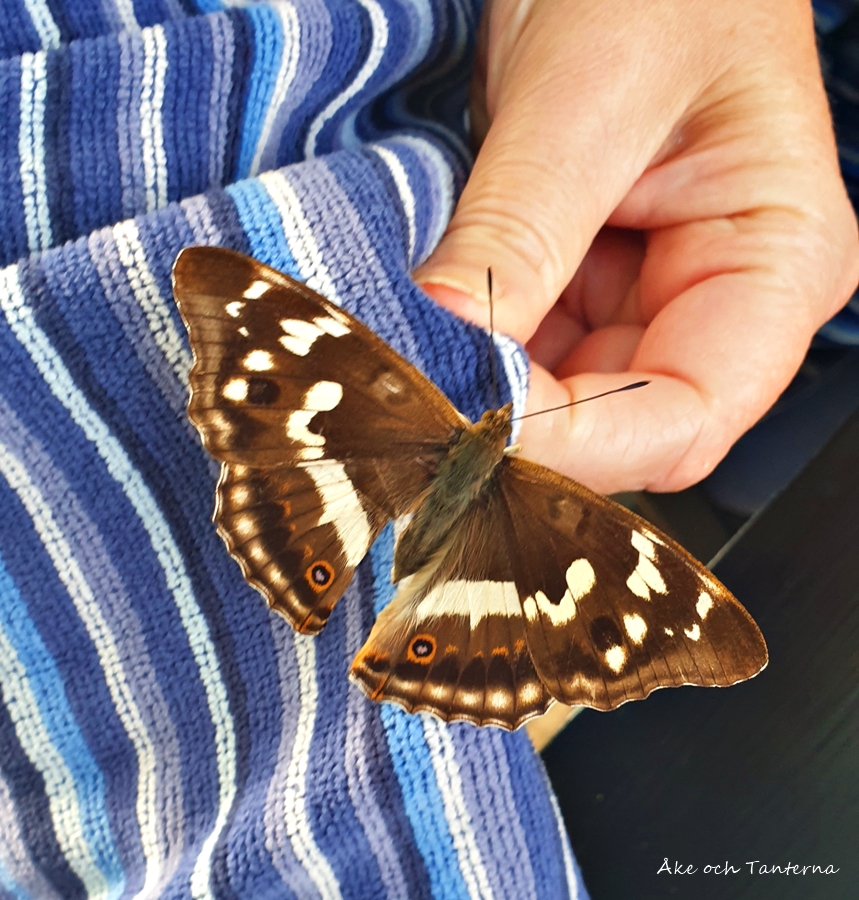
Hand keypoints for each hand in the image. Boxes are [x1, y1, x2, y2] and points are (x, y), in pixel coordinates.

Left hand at [414, 0, 858, 493]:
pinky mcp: (590, 286)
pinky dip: (478, 351)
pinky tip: (434, 330)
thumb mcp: (586, 97)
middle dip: (521, 419)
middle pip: (621, 421)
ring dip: (490, 387)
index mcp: (777, 263)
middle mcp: (719, 299)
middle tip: (425, 398)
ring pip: (566, 397)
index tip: (475, 426)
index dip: (578, 441)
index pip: (685, 415)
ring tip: (419, 356)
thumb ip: (522, 230)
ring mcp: (650, 297)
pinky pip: (532, 351)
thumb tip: (448, 338)